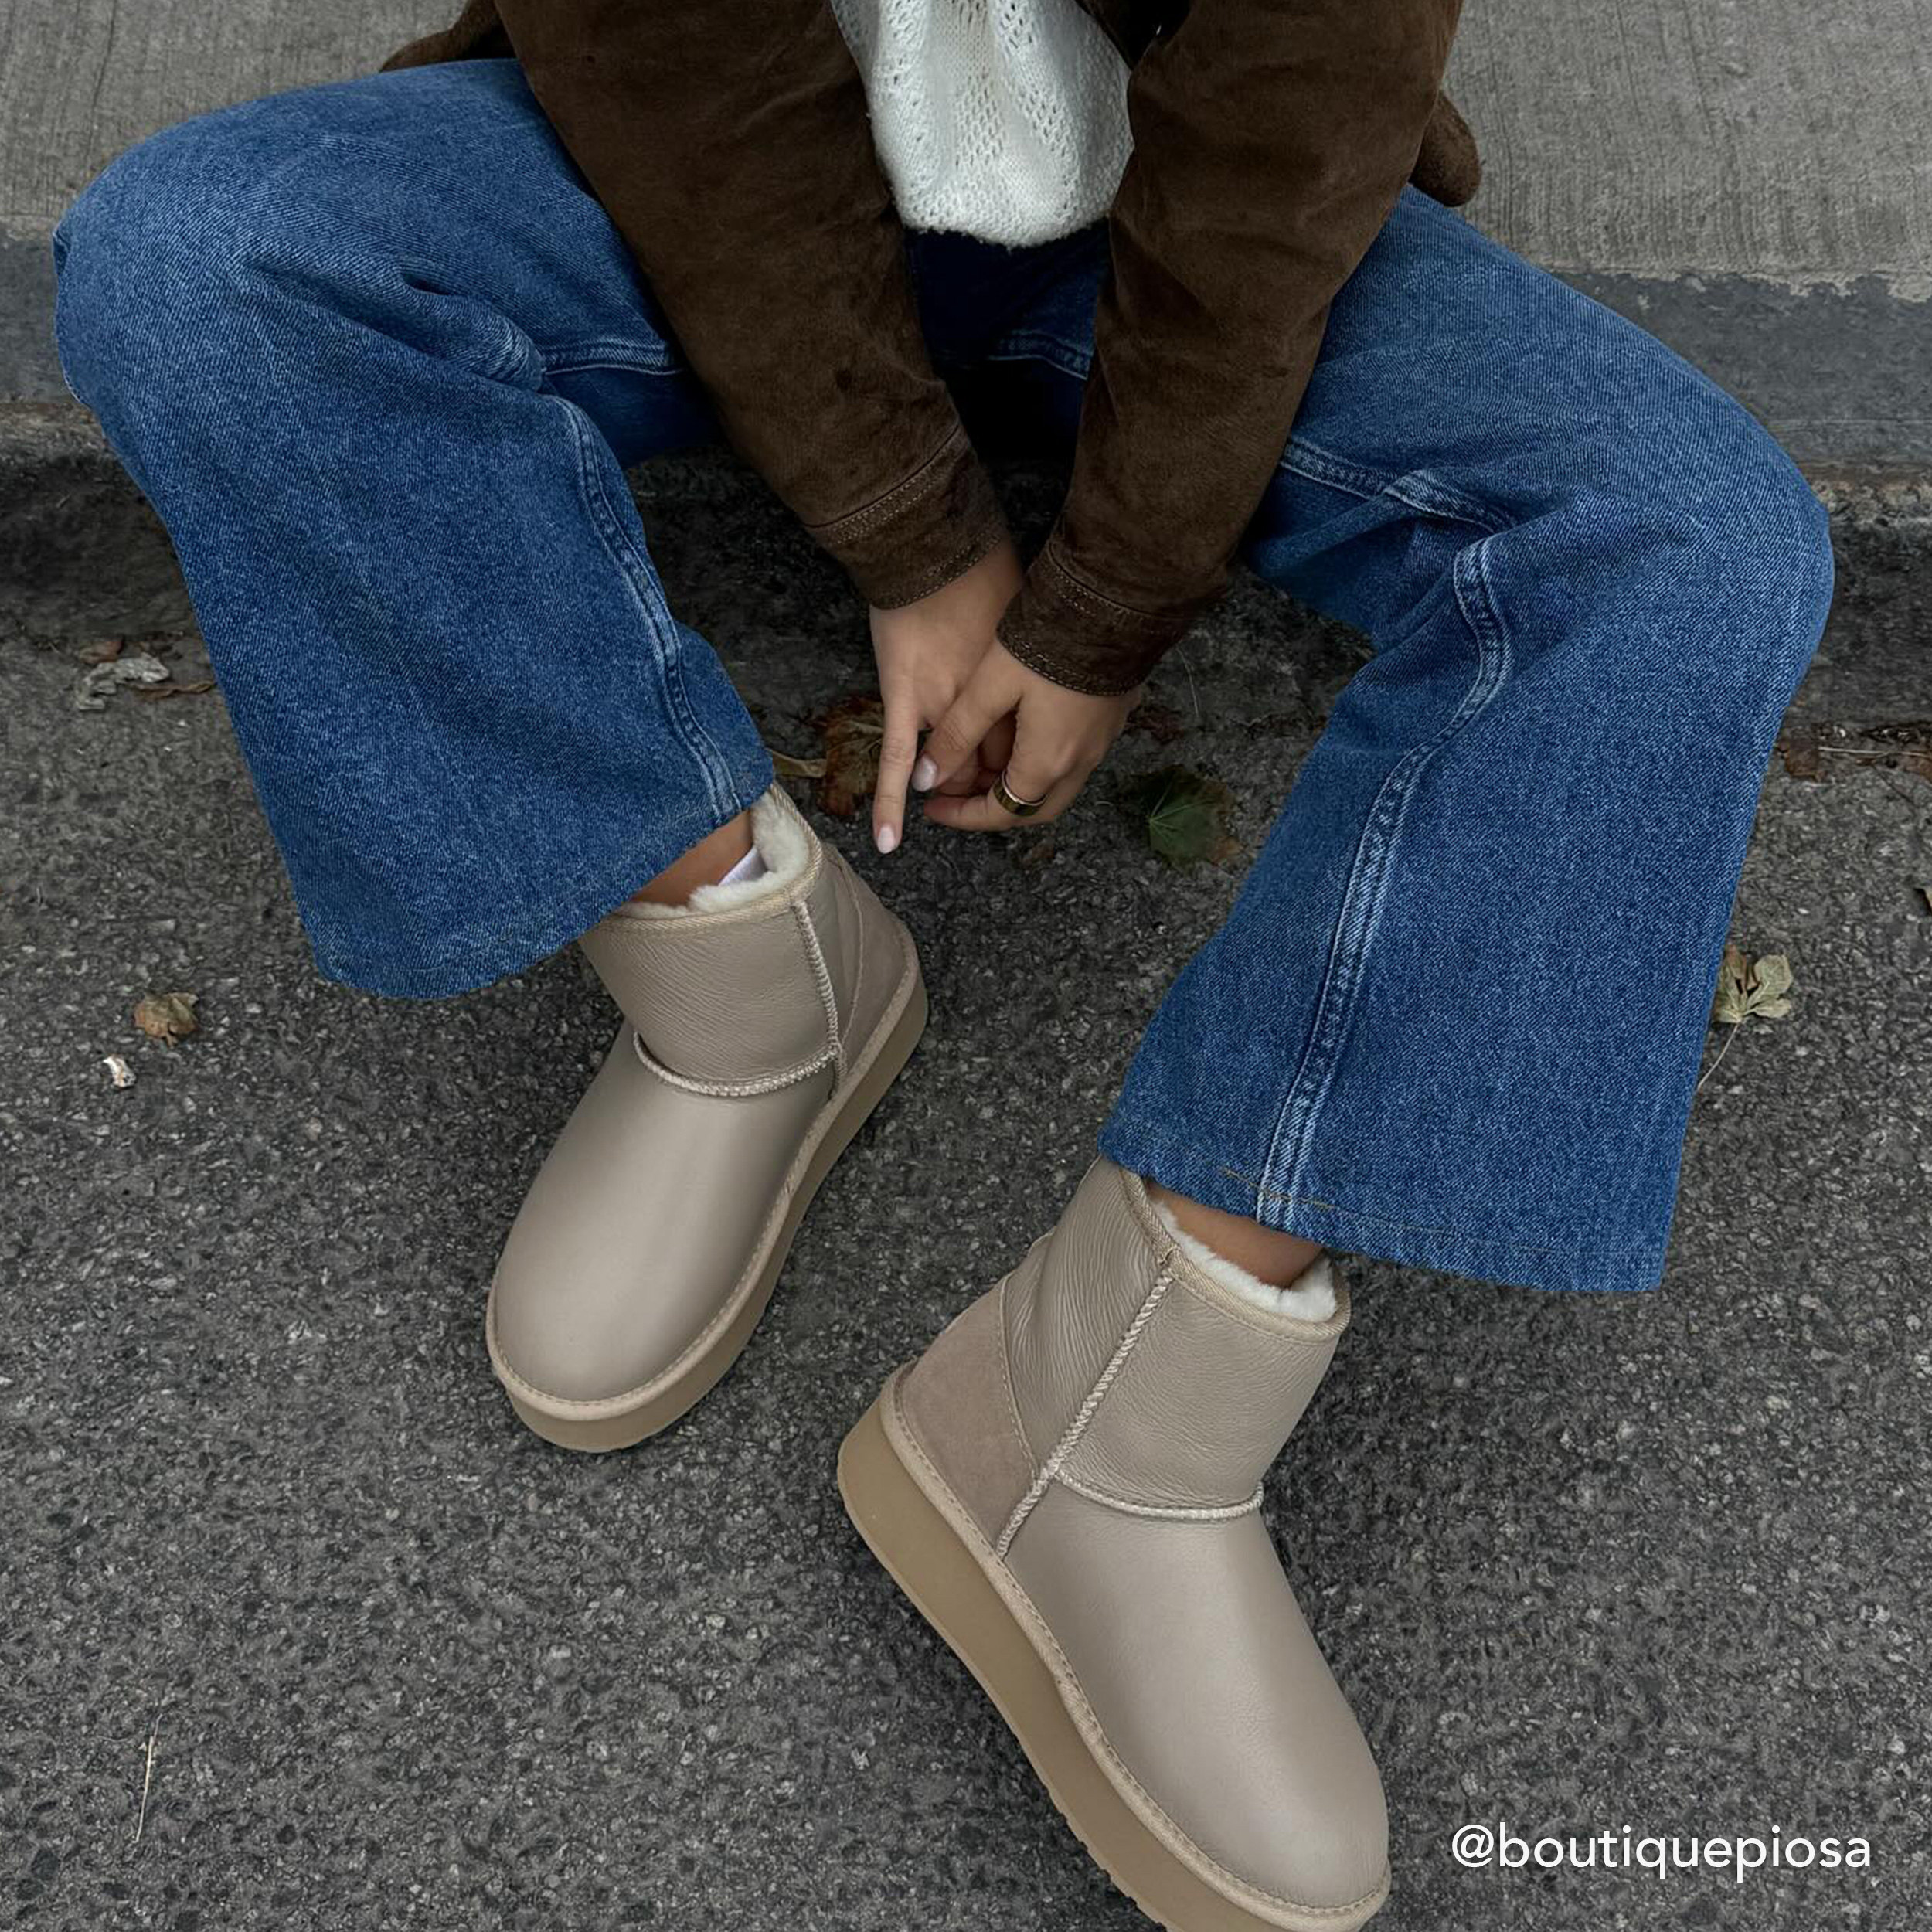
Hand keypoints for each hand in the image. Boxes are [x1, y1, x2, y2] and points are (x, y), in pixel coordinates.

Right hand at [869, 538, 1022, 852]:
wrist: (932, 548)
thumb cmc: (984, 570)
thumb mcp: (1027, 623)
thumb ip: (1029, 663)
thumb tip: (1035, 682)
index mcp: (1018, 688)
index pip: (1021, 748)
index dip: (1013, 761)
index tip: (1008, 762)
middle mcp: (985, 705)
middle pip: (987, 764)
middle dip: (981, 776)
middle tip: (973, 775)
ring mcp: (942, 706)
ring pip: (947, 769)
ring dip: (945, 784)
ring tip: (941, 791)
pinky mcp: (903, 700)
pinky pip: (896, 763)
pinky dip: (891, 803)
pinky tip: (889, 842)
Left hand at [917, 643, 1137, 830]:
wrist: (1109, 603)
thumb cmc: (1046, 642)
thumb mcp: (989, 686)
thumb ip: (957, 735)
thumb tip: (925, 779)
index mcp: (1047, 762)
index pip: (1000, 812)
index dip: (963, 816)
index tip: (932, 807)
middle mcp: (1080, 762)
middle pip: (1032, 809)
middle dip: (992, 809)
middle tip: (957, 793)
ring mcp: (1101, 741)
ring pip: (1056, 786)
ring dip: (1018, 786)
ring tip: (982, 764)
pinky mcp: (1111, 717)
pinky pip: (1074, 759)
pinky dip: (1042, 763)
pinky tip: (1019, 736)